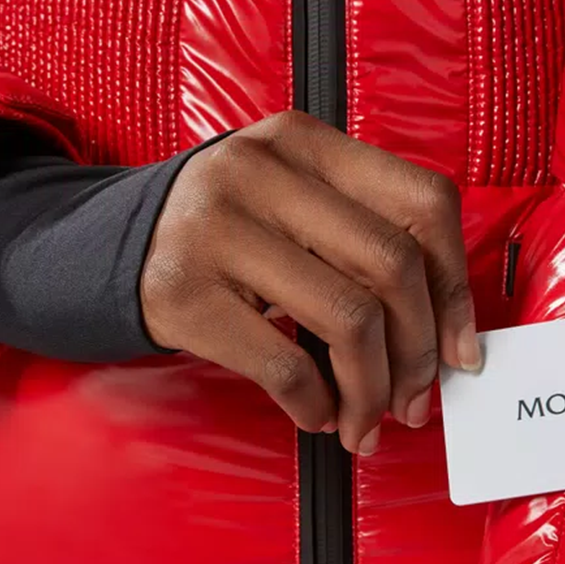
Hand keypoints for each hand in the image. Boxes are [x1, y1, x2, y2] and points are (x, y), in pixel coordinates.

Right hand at [140, 112, 479, 454]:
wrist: (102, 249)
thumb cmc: (225, 236)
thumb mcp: (292, 205)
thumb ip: (363, 240)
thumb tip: (448, 341)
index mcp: (305, 143)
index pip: (422, 203)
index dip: (455, 288)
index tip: (462, 351)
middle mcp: (261, 171)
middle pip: (392, 265)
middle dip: (418, 353)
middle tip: (413, 402)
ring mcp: (216, 228)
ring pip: (348, 318)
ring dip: (370, 389)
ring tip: (363, 420)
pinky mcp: (182, 291)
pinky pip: (286, 364)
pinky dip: (315, 405)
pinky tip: (314, 414)